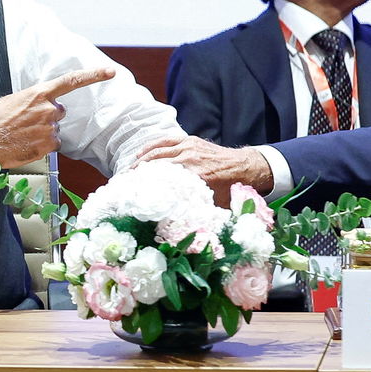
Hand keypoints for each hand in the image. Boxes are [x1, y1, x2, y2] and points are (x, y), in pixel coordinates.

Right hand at [0, 66, 114, 171]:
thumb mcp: (11, 101)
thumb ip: (31, 101)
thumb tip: (37, 106)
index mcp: (38, 93)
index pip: (71, 81)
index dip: (93, 75)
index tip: (110, 72)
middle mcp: (48, 109)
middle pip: (59, 112)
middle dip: (48, 117)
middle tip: (26, 123)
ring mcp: (49, 128)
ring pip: (54, 130)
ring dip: (42, 133)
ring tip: (21, 135)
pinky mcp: (48, 145)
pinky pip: (52, 145)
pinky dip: (41, 146)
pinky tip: (25, 145)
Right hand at [133, 136, 272, 202]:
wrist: (247, 168)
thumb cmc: (231, 190)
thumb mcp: (214, 206)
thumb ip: (196, 213)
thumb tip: (179, 231)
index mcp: (197, 178)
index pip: (164, 182)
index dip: (145, 188)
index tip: (131, 196)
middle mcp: (191, 160)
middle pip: (155, 165)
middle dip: (136, 174)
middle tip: (123, 185)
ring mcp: (189, 147)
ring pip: (157, 153)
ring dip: (139, 162)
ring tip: (127, 173)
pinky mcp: (189, 140)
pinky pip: (164, 142)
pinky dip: (150, 148)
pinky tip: (139, 155)